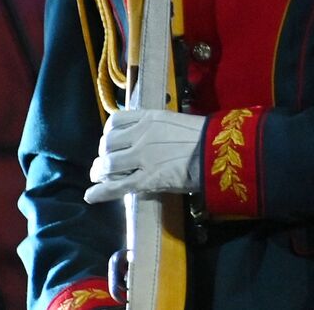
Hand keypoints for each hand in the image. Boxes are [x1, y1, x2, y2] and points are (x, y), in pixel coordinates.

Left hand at [84, 109, 205, 203]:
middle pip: (107, 143)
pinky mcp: (147, 179)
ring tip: (101, 177)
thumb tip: (142, 140)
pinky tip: (91, 196)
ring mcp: (143, 157)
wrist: (221, 152)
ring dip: (100, 172)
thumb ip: (156, 129)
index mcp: (151, 118)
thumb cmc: (206, 137)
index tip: (112, 142)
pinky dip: (100, 192)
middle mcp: (142, 135)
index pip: (116, 121)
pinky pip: (115, 186)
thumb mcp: (177, 124)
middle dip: (104, 154)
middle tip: (107, 164)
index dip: (109, 134)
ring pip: (107, 165)